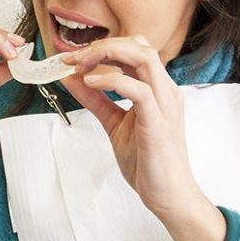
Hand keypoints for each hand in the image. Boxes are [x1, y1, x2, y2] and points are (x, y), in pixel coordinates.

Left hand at [63, 35, 225, 240]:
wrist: (167, 194)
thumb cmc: (147, 160)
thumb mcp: (114, 123)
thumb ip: (95, 100)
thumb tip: (71, 78)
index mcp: (157, 88)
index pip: (135, 49)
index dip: (102, 47)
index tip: (72, 57)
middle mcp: (165, 90)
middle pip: (139, 45)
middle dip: (103, 46)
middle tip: (74, 58)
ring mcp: (164, 104)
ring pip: (143, 58)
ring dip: (106, 55)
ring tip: (80, 66)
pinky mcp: (158, 122)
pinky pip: (138, 89)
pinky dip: (112, 81)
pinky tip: (90, 83)